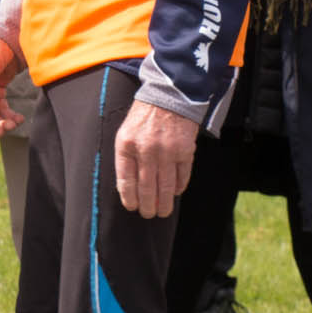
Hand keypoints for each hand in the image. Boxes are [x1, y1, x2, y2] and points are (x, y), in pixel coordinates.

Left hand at [114, 100, 197, 217]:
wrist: (168, 97)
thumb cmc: (143, 119)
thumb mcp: (126, 133)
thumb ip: (126, 158)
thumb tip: (129, 189)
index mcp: (127, 145)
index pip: (126, 180)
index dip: (129, 198)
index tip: (132, 207)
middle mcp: (146, 149)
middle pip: (147, 188)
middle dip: (148, 206)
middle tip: (148, 214)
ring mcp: (167, 151)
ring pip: (165, 187)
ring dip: (164, 203)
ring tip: (163, 212)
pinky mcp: (185, 151)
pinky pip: (182, 177)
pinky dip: (179, 188)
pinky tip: (175, 193)